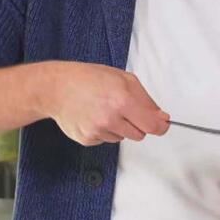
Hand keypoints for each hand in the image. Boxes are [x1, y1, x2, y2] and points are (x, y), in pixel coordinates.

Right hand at [40, 61, 168, 145]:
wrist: (57, 88)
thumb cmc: (89, 79)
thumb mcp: (124, 79)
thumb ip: (146, 100)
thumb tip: (161, 117)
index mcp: (123, 101)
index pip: (152, 126)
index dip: (160, 126)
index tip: (162, 125)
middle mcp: (110, 119)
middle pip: (140, 135)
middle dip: (138, 124)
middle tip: (125, 109)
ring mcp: (97, 131)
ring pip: (123, 137)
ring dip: (120, 127)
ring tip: (105, 109)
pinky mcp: (87, 139)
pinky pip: (106, 140)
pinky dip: (104, 131)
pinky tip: (94, 116)